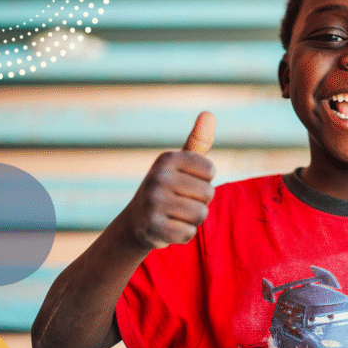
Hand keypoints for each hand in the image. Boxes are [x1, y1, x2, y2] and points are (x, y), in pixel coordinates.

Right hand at [123, 111, 216, 249]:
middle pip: (208, 194)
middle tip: (179, 202)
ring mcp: (153, 202)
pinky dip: (184, 234)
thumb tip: (209, 113)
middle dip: (200, 202)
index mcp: (167, 158)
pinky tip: (169, 228)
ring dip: (193, 219)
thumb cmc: (168, 187)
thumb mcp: (181, 163)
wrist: (136, 222)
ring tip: (175, 214)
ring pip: (200, 215)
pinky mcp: (153, 227)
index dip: (204, 180)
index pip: (210, 170)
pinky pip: (189, 233)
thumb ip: (198, 140)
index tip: (187, 182)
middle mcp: (158, 177)